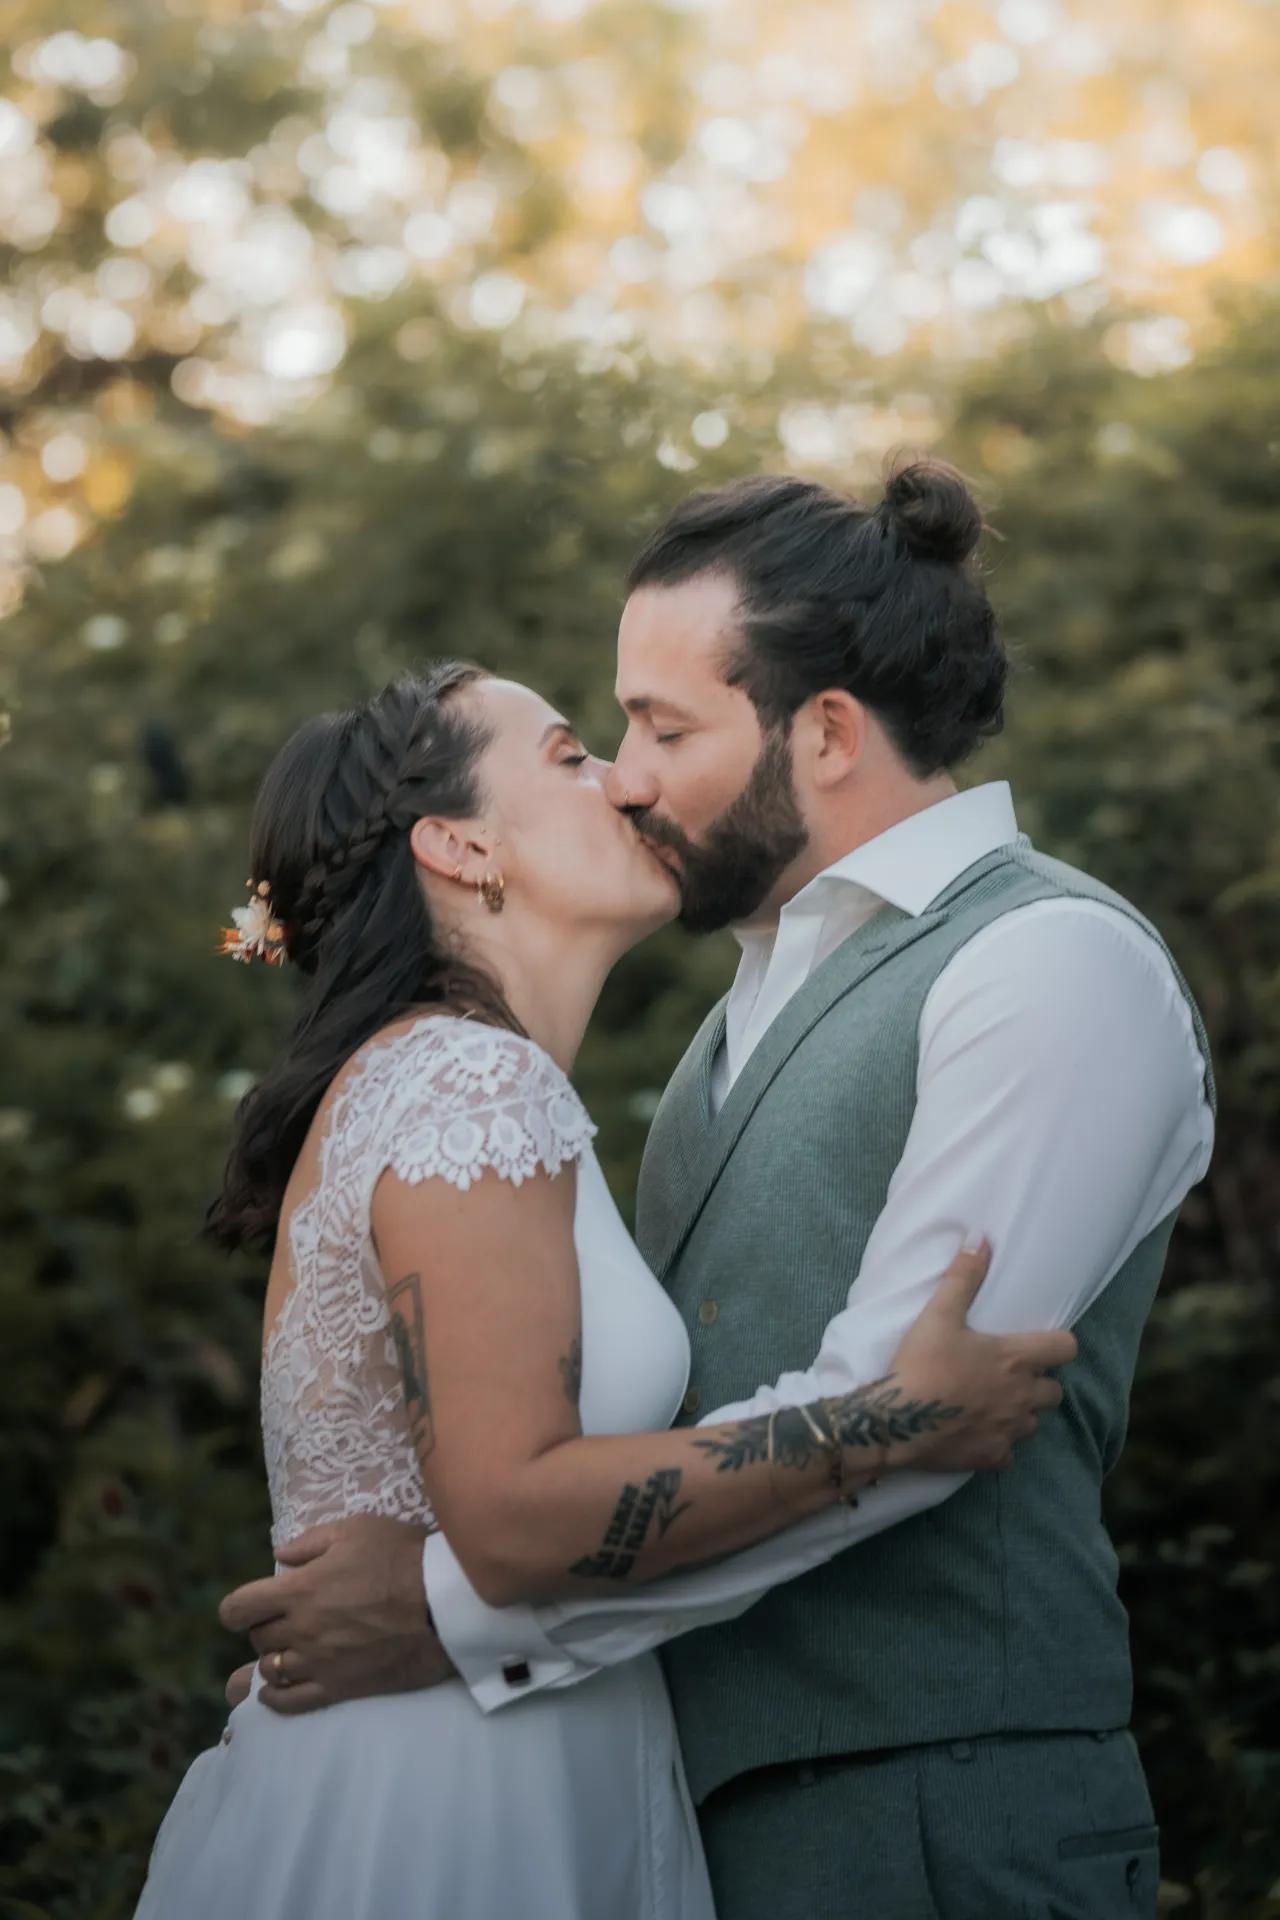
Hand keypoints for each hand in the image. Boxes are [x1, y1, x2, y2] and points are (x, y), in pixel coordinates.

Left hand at [218, 1514, 456, 1715]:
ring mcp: (319, 1663)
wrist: (444, 1603)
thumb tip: (279, 1555)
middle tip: (285, 1618)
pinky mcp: (339, 1688)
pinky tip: (273, 1691)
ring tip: (285, 1651)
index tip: (243, 1607)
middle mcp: (301, 1630)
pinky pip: (291, 1702)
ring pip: (270, 1670)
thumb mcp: (357, 1529)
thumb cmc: (402, 1557)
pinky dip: (275, 1698)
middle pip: (257, 1637)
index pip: (239, 1607)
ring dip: (272, 1658)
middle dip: (264, 1626)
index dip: (236, 1608)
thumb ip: (311, 1541)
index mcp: (299, 1589)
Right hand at [878, 1241, 1077, 1472]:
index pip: (1067, 1349)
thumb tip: (981, 1239)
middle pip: (1055, 1391)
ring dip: (1021, 1412)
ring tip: (993, 1403)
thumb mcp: (939, 1315)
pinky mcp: (993, 1457)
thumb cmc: (921, 1364)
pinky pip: (1008, 1450)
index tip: (1039, 1343)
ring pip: (1034, 1423)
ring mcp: (1010, 1430)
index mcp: (1016, 1359)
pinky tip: (976, 1431)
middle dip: (1038, 1383)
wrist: (895, 1422)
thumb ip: (963, 1278)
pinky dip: (998, 1441)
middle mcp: (1022, 1396)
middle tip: (1009, 1374)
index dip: (1058, 1344)